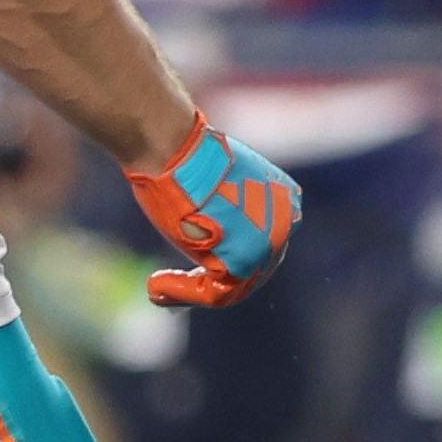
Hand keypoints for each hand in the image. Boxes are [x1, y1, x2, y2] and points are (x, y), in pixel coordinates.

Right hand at [126, 114, 300, 306]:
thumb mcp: (215, 184)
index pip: (260, 243)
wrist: (174, 148)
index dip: (225, 256)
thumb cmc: (183, 160)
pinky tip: (156, 287)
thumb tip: (209, 230)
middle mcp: (284, 224)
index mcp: (283, 201)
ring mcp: (268, 245)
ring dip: (191, 290)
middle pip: (252, 268)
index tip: (196, 259)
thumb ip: (225, 210)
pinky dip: (182, 293)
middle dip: (212, 278)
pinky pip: (215, 294)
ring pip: (234, 286)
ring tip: (159, 288)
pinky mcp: (243, 262)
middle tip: (176, 284)